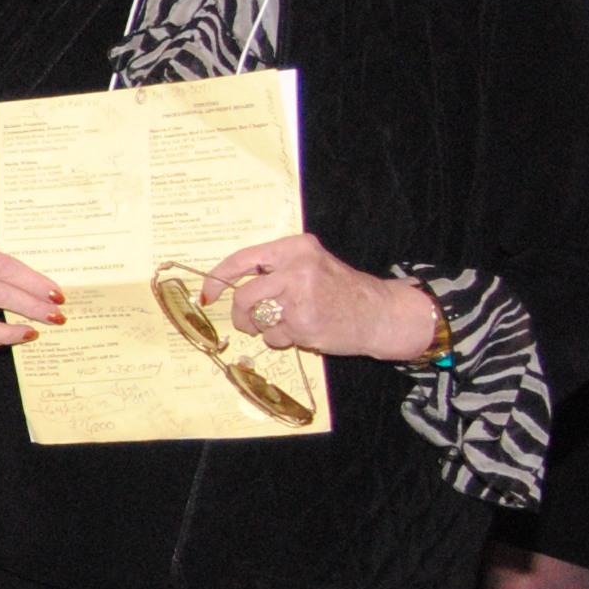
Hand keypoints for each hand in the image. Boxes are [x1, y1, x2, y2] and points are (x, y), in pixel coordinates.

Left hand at [200, 233, 427, 360]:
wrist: (380, 313)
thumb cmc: (341, 290)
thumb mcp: (311, 264)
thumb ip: (276, 268)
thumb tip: (230, 283)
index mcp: (296, 248)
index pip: (243, 260)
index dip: (218, 278)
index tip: (208, 293)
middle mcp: (297, 268)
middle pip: (244, 295)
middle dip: (240, 314)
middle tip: (246, 322)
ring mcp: (300, 297)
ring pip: (257, 317)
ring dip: (263, 328)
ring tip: (285, 324)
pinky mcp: (304, 324)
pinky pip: (273, 336)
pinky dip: (281, 339)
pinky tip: (303, 331)